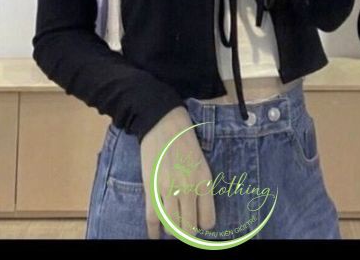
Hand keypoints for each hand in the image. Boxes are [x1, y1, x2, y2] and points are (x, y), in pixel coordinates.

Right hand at [140, 105, 215, 239]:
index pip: (208, 221)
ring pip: (172, 227)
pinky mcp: (151, 188)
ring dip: (172, 230)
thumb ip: (200, 186)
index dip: (202, 225)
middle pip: (189, 229)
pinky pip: (152, 219)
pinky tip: (154, 236)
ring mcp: (169, 190)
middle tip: (184, 227)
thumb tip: (197, 211)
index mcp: (204, 181)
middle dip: (187, 232)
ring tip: (171, 227)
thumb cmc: (184, 140)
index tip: (198, 223)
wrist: (163, 122)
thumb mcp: (201, 162)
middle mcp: (188, 189)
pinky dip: (153, 232)